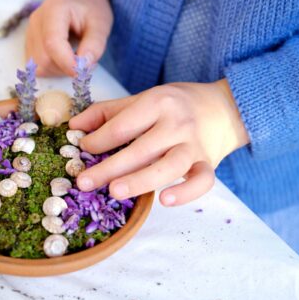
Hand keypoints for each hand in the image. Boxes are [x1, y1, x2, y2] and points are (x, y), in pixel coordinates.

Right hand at [25, 0, 112, 76]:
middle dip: (65, 68)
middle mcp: (36, 20)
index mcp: (54, 9)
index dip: (66, 63)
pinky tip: (64, 59)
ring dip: (59, 71)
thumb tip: (83, 67)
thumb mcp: (101, 24)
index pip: (52, 43)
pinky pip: (36, 67)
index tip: (82, 72)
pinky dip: (52, 70)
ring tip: (75, 59)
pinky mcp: (29, 44)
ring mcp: (29, 32)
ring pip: (38, 66)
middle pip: (43, 58)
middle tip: (84, 63)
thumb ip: (94, 45)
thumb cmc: (92, 9)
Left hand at [69, 79, 249, 205]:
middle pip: (140, 149)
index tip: (81, 150)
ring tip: (115, 192)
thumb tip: (74, 125)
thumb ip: (108, 111)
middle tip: (83, 183)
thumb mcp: (143, 99)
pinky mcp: (209, 163)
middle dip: (109, 167)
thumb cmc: (176, 105)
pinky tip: (164, 201)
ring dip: (141, 180)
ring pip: (169, 166)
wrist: (224, 108)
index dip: (97, 140)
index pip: (122, 125)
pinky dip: (186, 193)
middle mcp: (178, 123)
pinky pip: (202, 181)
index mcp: (158, 103)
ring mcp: (195, 145)